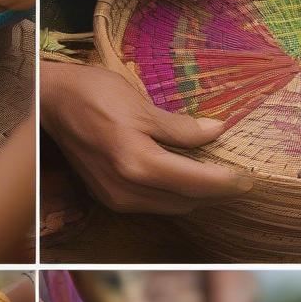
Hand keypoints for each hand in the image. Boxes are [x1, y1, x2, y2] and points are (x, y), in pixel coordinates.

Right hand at [40, 61, 253, 213]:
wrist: (51, 102)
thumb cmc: (94, 95)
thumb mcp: (143, 106)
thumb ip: (181, 127)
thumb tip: (217, 131)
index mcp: (138, 164)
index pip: (197, 183)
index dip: (227, 183)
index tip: (249, 179)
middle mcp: (127, 189)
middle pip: (188, 201)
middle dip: (217, 192)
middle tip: (241, 177)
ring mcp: (116, 197)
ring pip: (172, 206)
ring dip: (198, 196)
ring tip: (220, 177)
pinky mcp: (109, 197)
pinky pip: (154, 203)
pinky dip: (175, 194)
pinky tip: (187, 177)